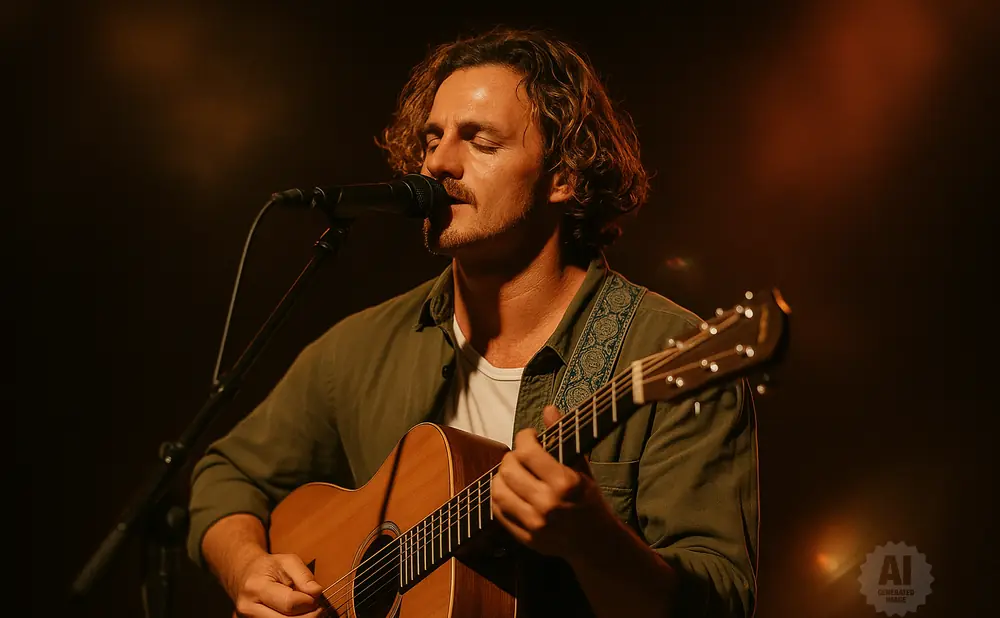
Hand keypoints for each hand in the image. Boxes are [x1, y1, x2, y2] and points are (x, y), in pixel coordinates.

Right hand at [229, 552, 323, 616]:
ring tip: (305, 608)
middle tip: (316, 606)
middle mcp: (248, 608)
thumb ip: (304, 576)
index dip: (308, 601)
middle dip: (307, 615)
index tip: (315, 595)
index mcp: (256, 587)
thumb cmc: (267, 567)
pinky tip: (295, 613)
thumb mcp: (288, 561)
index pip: (289, 603)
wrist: (243, 574)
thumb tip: (316, 592)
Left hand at [490, 405, 613, 560]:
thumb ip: (564, 438)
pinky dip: (499, 497)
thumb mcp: (583, 468)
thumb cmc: (589, 501)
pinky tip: (510, 492)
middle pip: (509, 470)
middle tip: (521, 456)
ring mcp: (535, 524)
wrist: (596, 544)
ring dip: (501, 477)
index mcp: (565, 484)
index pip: (528, 452)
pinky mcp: (526, 538)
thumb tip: (548, 409)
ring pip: (498, 491)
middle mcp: (548, 504)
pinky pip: (498, 512)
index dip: (524, 437)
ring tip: (512, 474)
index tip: (529, 436)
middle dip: (512, 457)